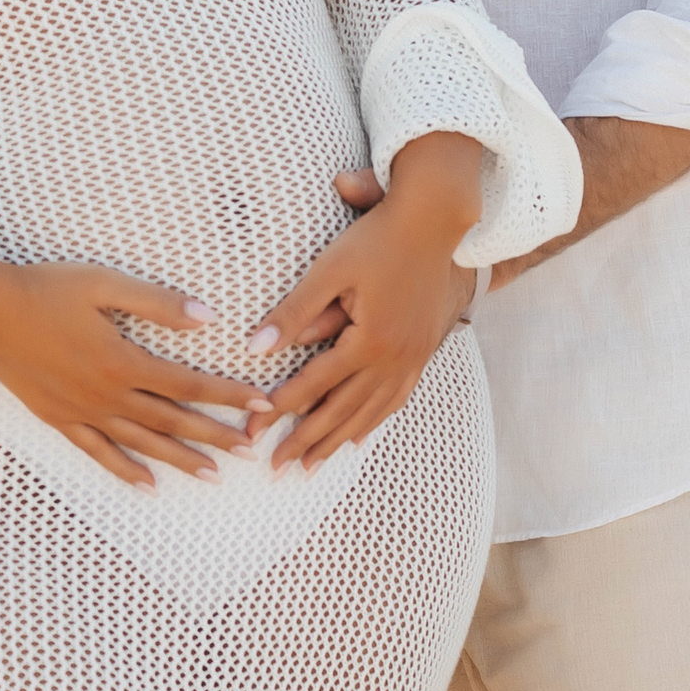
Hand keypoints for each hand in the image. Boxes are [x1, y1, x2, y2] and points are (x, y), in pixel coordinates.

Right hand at [0, 250, 268, 488]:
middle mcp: (107, 394)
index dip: (228, 394)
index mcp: (122, 360)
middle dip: (214, 435)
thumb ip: (157, 303)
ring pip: (141, 443)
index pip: (188, 383)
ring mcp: (82, 411)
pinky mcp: (60, 419)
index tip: (260, 405)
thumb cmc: (45, 289)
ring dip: (180, 459)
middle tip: (249, 450)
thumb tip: (208, 317)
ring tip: (213, 475)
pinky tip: (148, 485)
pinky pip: (98, 452)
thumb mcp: (104, 284)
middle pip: (172, 420)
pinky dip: (125, 470)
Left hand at [251, 133, 484, 473]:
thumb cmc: (378, 239)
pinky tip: (359, 436)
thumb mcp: (330, 270)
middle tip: (276, 467)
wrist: (436, 222)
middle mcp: (393, 359)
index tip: (253, 432)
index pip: (313, 385)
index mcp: (368, 341)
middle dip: (306, 442)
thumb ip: (293, 312)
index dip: (279, 410)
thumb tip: (254, 348)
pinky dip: (373, 422)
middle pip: (341, 411)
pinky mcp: (423, 352)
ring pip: (370, 413)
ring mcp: (412, 359)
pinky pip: (396, 400)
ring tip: (313, 466)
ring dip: (338, 442)